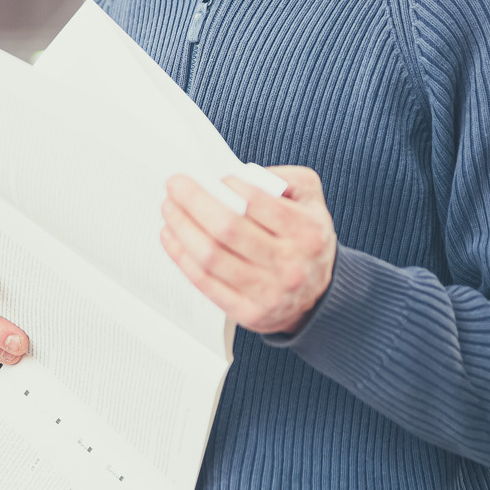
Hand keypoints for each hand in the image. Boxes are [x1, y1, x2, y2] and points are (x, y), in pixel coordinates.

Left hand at [159, 166, 335, 334]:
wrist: (320, 295)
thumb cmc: (306, 239)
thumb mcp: (311, 200)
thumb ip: (286, 178)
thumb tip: (243, 176)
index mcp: (307, 232)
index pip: (258, 203)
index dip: (229, 186)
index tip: (213, 176)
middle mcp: (289, 264)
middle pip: (228, 229)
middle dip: (194, 201)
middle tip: (175, 184)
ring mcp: (268, 293)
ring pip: (211, 256)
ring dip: (182, 227)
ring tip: (169, 208)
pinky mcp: (249, 313)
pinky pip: (206, 283)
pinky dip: (182, 257)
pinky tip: (170, 236)